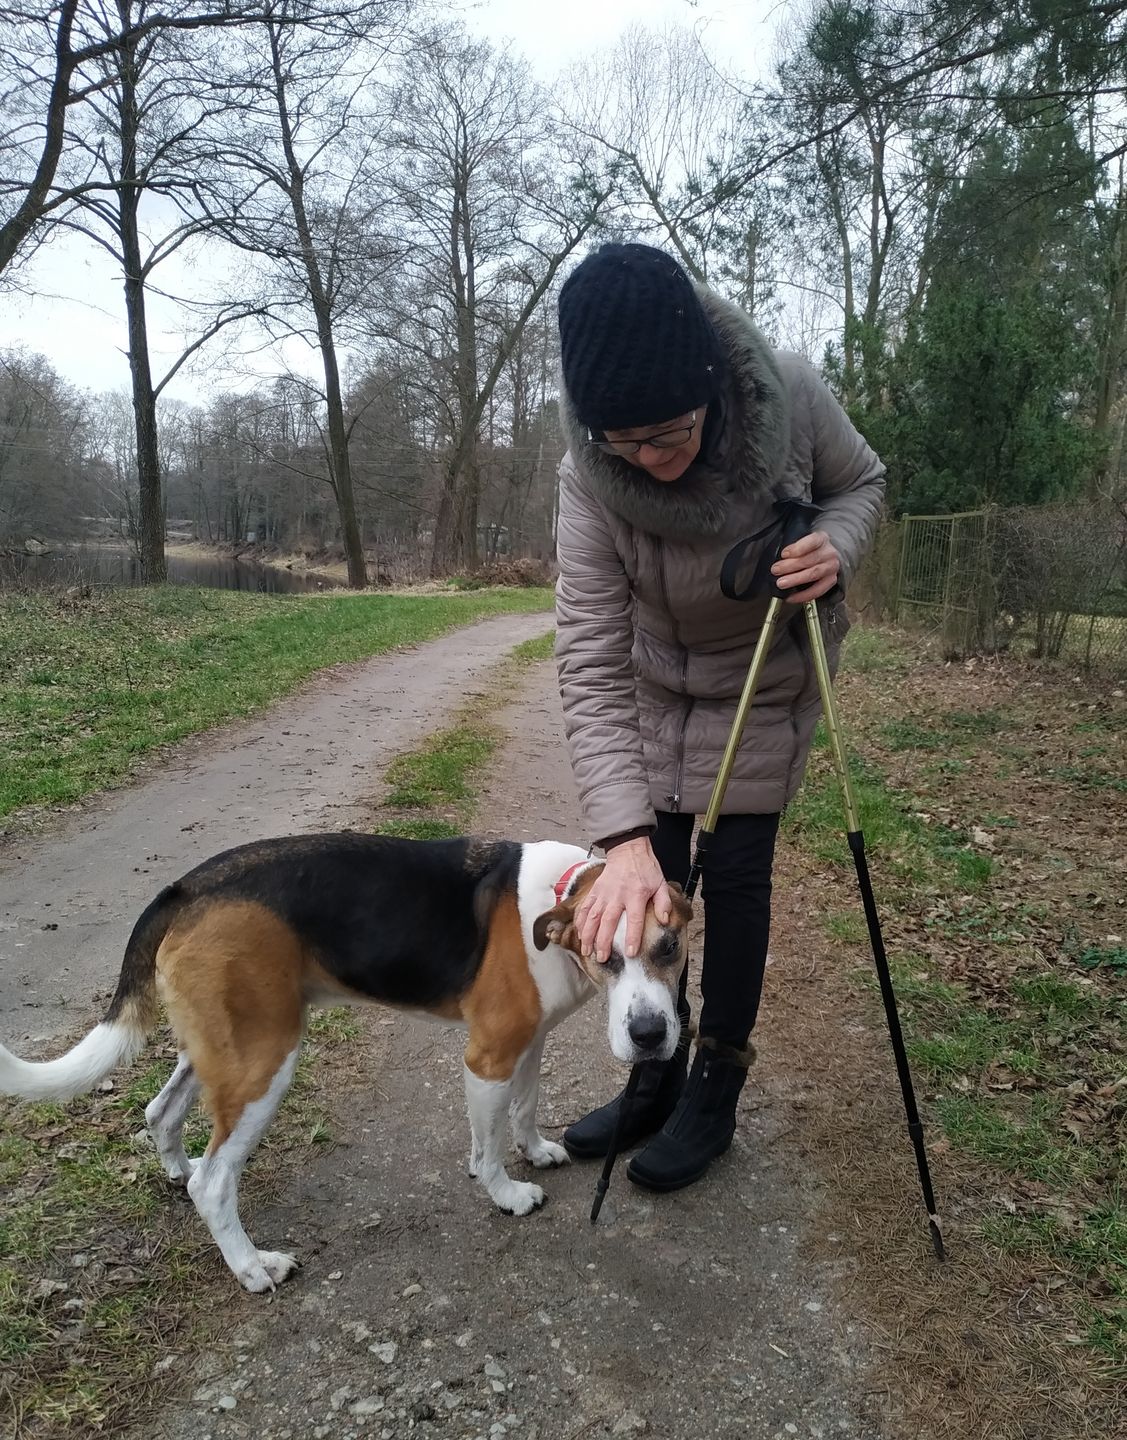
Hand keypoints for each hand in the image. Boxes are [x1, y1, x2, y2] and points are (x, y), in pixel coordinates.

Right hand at [576, 837, 671, 963]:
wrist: (628, 850)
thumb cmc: (645, 869)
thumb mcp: (660, 884)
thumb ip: (663, 903)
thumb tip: (664, 921)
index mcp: (636, 895)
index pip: (634, 920)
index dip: (632, 937)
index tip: (629, 953)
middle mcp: (617, 895)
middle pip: (608, 921)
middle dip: (603, 941)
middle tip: (601, 958)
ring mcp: (603, 893)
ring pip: (593, 916)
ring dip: (588, 935)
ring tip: (586, 950)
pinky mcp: (595, 890)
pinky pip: (585, 908)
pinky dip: (580, 921)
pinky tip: (579, 934)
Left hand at [771, 529, 839, 603]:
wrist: (828, 555)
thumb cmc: (811, 548)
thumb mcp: (803, 540)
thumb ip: (793, 546)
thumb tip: (777, 558)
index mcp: (821, 539)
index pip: (812, 541)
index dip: (797, 548)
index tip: (784, 554)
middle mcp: (829, 553)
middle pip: (810, 560)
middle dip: (790, 566)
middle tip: (776, 570)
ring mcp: (831, 568)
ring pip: (813, 574)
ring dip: (795, 580)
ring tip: (781, 583)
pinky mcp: (831, 581)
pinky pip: (817, 590)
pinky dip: (803, 595)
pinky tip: (790, 597)